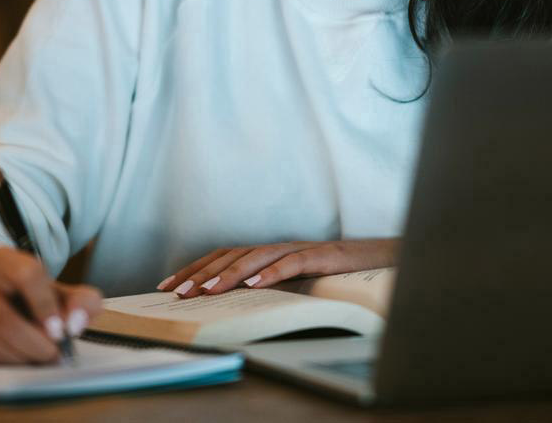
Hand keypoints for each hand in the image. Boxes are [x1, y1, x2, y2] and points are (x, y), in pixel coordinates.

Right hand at [0, 247, 103, 363]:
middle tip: (56, 353)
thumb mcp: (54, 288)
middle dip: (36, 343)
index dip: (45, 305)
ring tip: (42, 356)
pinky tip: (22, 358)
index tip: (61, 330)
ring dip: (23, 357)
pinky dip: (9, 363)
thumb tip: (77, 323)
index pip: (26, 275)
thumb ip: (79, 301)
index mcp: (5, 261)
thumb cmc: (24, 293)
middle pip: (3, 318)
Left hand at [157, 238, 398, 297]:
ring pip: (257, 257)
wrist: (383, 260)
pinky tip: (254, 285)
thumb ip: (267, 288)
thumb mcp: (295, 284)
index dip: (195, 268)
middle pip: (232, 255)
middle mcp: (279, 247)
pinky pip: (293, 263)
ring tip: (206, 290)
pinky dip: (272, 273)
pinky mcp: (323, 256)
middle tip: (178, 292)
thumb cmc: (336, 275)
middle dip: (201, 273)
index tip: (168, 285)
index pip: (223, 256)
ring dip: (229, 273)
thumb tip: (231, 304)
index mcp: (269, 254)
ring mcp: (300, 249)